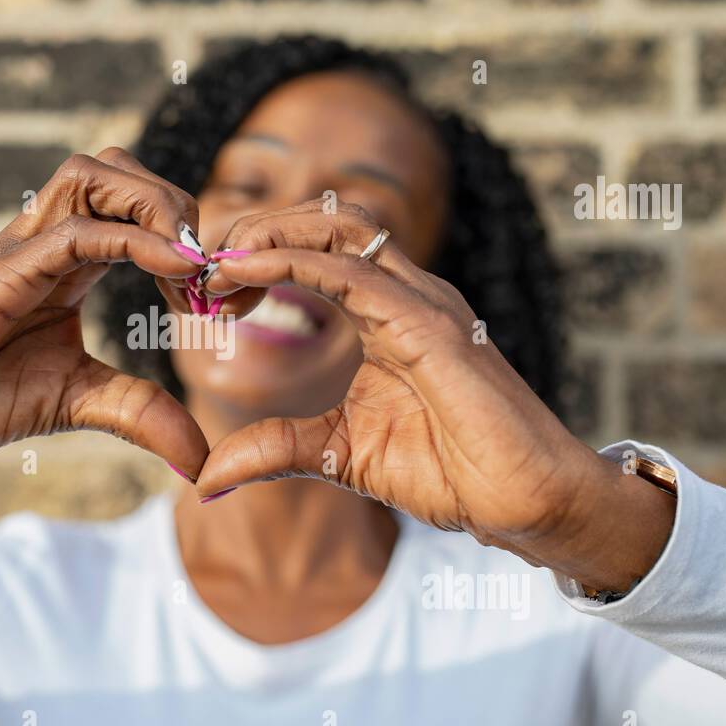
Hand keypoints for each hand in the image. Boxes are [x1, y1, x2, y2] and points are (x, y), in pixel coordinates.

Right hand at [0, 147, 209, 539]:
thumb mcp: (77, 401)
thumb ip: (140, 413)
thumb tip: (201, 459)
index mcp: (64, 264)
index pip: (134, 208)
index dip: (186, 242)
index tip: (213, 303)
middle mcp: (43, 243)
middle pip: (118, 169)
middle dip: (178, 209)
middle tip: (206, 280)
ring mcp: (20, 251)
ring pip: (94, 174)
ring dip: (157, 208)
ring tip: (189, 269)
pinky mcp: (1, 274)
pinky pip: (74, 231)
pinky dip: (134, 241)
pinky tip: (177, 275)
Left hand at [195, 203, 675, 589]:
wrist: (526, 503)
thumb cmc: (450, 471)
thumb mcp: (335, 455)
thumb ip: (272, 450)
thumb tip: (206, 479)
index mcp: (386, 312)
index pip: (314, 252)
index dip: (253, 258)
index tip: (201, 291)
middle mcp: (405, 293)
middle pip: (322, 222)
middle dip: (254, 230)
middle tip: (199, 269)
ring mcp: (422, 302)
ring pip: (337, 228)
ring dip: (267, 233)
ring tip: (216, 261)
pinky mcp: (430, 325)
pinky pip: (353, 272)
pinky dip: (292, 262)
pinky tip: (244, 269)